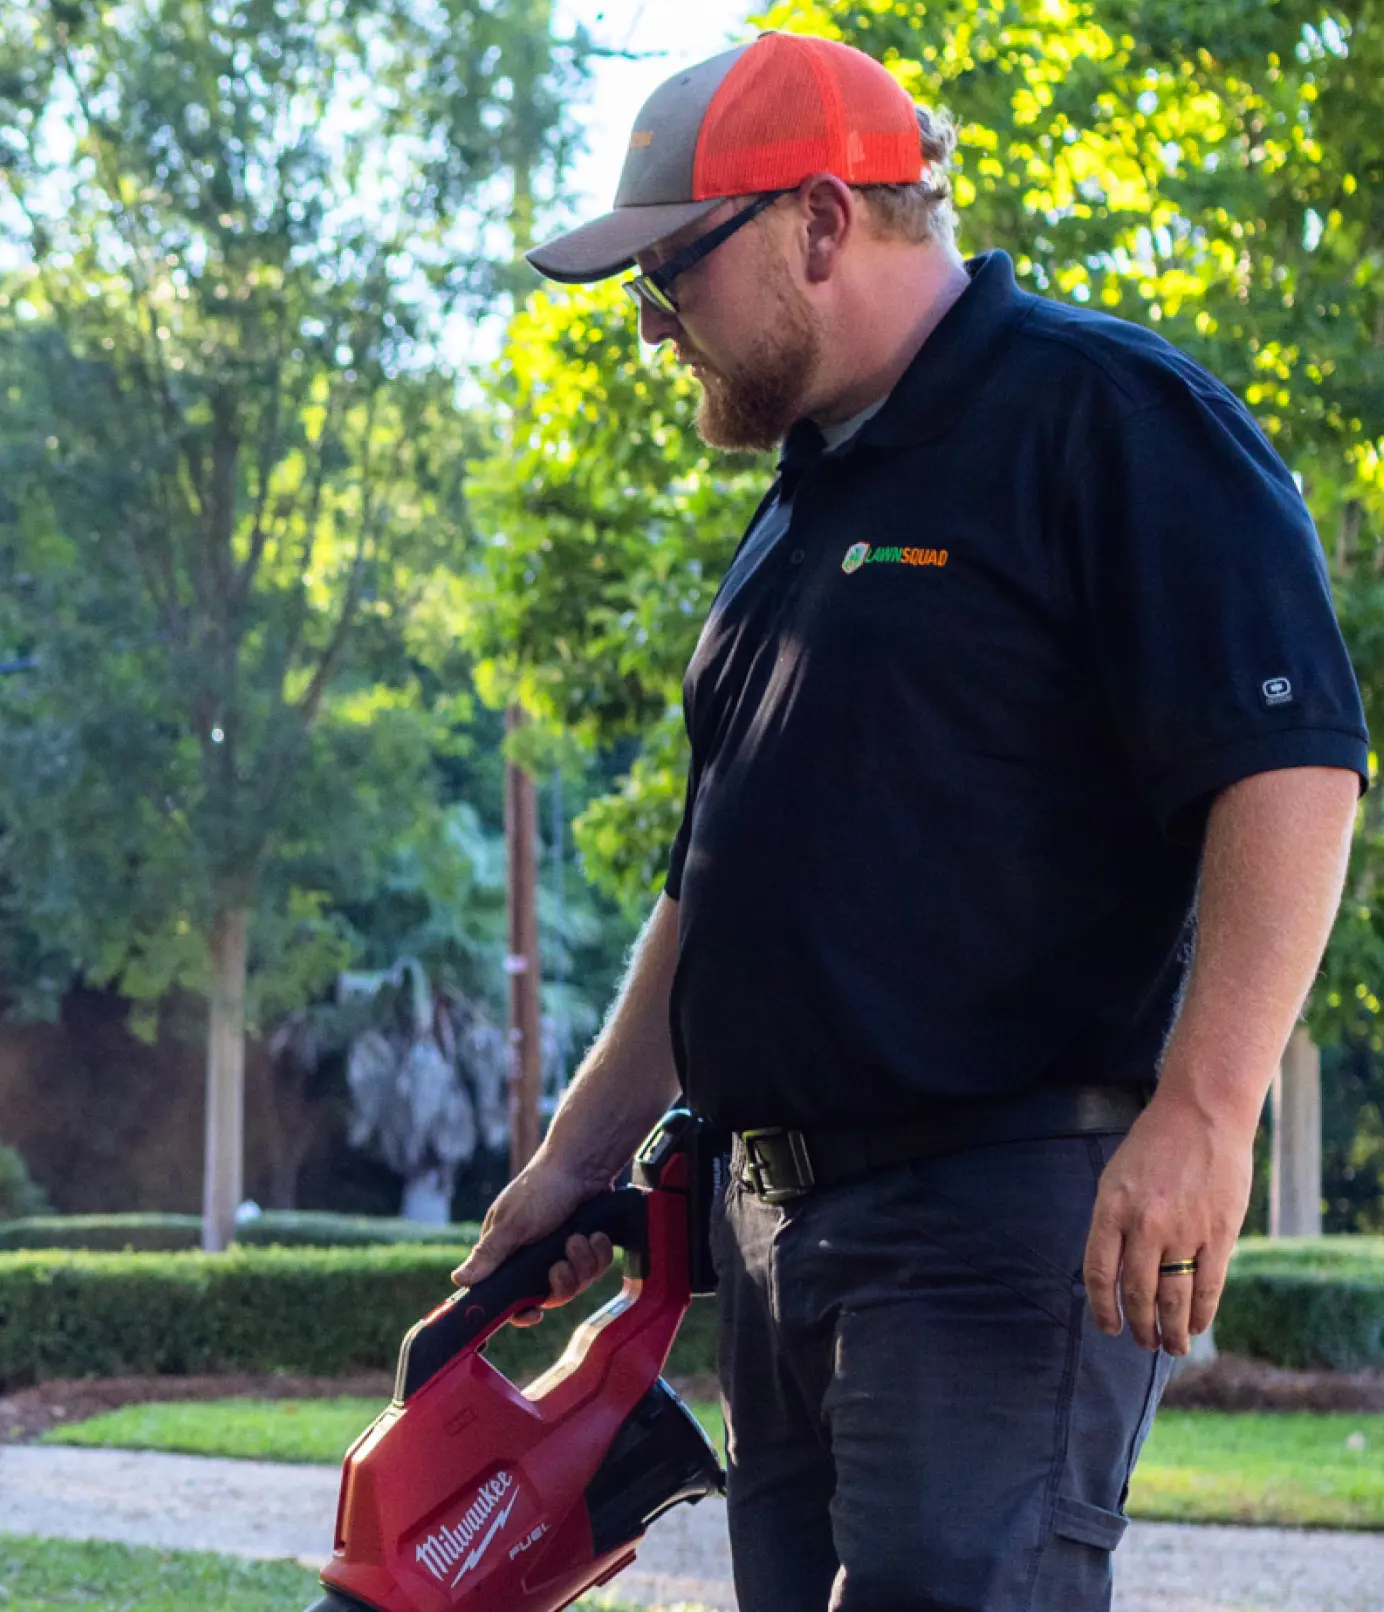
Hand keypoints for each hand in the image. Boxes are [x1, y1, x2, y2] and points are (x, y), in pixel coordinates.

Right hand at [451, 1156, 615, 1327]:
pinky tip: (595, 1234)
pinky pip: (597, 1266)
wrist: (581, 1165)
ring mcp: (564, 1253)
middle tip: (561, 1262)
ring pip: (578, 1282)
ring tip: (579, 1237)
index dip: (522, 1311)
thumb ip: (489, 1254)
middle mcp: (536, 1259)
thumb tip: (458, 1279)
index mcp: (510, 1256)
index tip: (535, 1313)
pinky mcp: (588, 1247)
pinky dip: (598, 1252)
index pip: (510, 1298)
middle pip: (551, 1295)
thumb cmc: (540, 1189)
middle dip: (562, 1282)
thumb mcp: (512, 1224)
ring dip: (582, 1262)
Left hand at [1083, 1094, 1254, 1355]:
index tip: (1109, 1327)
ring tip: (1171, 1347)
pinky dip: (1201, 1313)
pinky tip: (1196, 1326)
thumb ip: (1113, 1223)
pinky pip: (1208, 1286)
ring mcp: (1184, 1231)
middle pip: (1138, 1293)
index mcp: (1111, 1209)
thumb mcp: (1117, 1178)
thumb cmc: (1154, 1145)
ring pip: (1174, 1298)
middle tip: (1143, 1343)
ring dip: (1171, 1331)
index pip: (1100, 1274)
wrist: (1201, 1114)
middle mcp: (1144, 1225)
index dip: (1103, 1308)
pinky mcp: (1219, 1234)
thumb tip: (1113, 1274)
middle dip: (1140, 1326)